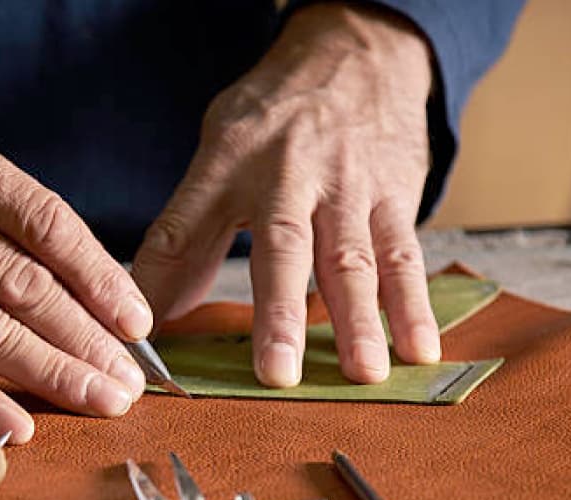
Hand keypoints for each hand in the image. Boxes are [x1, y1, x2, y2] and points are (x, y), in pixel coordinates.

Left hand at [133, 3, 439, 386]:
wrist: (358, 54)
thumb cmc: (275, 118)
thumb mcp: (217, 153)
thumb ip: (187, 232)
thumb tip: (154, 311)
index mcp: (232, 163)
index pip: (188, 224)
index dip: (166, 277)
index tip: (151, 334)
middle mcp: (291, 175)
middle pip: (284, 246)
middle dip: (279, 313)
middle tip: (277, 373)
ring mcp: (350, 188)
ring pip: (353, 258)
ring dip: (358, 319)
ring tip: (363, 372)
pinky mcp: (395, 199)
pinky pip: (404, 256)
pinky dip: (414, 305)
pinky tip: (420, 348)